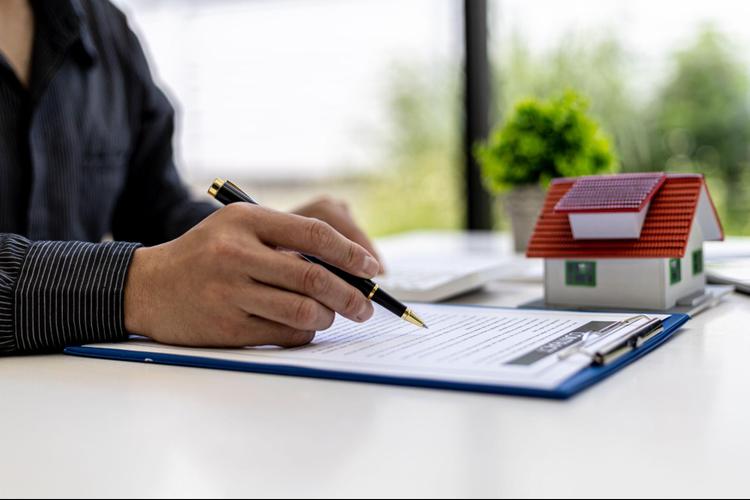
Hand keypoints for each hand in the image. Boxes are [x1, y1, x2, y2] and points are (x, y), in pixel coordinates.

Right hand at [124, 203, 379, 347]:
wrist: (148, 286)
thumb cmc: (205, 255)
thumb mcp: (238, 227)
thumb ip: (286, 238)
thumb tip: (347, 265)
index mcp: (246, 220)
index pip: (314, 234)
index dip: (350, 253)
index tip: (371, 268)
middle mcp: (237, 254)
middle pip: (314, 278)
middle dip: (351, 295)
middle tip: (365, 306)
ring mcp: (230, 292)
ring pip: (304, 311)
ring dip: (328, 317)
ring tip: (330, 315)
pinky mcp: (227, 327)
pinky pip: (285, 334)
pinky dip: (305, 333)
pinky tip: (303, 326)